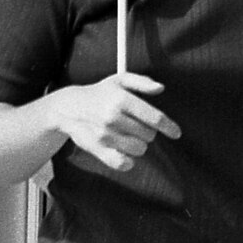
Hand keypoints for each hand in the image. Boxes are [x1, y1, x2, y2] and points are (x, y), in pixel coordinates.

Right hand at [46, 72, 174, 171]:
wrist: (66, 107)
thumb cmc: (98, 94)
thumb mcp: (118, 80)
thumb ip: (141, 81)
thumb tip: (161, 88)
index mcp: (121, 99)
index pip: (155, 118)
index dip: (170, 127)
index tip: (175, 133)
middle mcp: (112, 117)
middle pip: (149, 135)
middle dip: (146, 131)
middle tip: (134, 125)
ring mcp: (105, 135)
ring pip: (139, 149)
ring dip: (137, 144)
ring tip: (126, 135)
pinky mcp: (98, 149)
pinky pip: (123, 163)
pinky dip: (127, 160)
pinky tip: (123, 152)